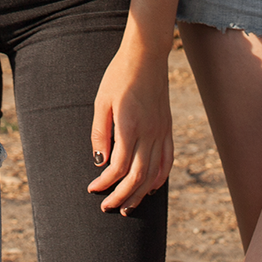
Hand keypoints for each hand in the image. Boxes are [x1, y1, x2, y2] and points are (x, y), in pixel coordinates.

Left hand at [88, 40, 172, 213]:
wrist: (146, 54)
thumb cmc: (119, 75)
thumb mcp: (101, 102)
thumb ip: (100, 133)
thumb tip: (100, 162)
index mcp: (130, 126)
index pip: (119, 167)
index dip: (106, 183)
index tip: (93, 188)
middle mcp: (149, 132)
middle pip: (138, 176)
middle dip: (122, 196)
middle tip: (108, 207)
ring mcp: (161, 130)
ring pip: (154, 172)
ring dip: (140, 192)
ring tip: (128, 206)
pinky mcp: (167, 127)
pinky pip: (168, 158)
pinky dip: (160, 177)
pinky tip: (151, 187)